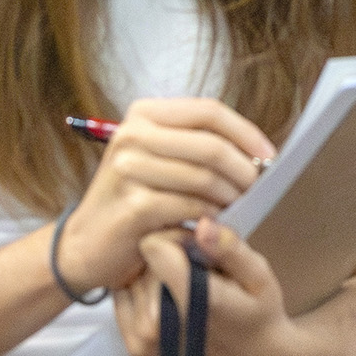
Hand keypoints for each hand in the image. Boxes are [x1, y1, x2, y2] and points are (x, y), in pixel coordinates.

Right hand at [54, 97, 272, 298]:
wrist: (85, 244)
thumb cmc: (133, 200)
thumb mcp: (160, 159)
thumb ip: (198, 146)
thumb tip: (258, 151)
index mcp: (143, 115)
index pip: (209, 111)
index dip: (247, 133)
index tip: (269, 157)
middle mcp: (132, 135)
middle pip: (212, 145)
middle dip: (244, 170)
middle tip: (256, 190)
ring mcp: (129, 169)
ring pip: (205, 177)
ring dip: (230, 197)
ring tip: (235, 209)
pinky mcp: (133, 206)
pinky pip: (192, 207)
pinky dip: (211, 218)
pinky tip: (213, 225)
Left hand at [112, 216, 301, 355]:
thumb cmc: (260, 312)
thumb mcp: (259, 275)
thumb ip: (230, 249)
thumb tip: (202, 224)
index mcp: (194, 302)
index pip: (154, 247)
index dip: (175, 236)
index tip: (196, 244)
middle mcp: (162, 325)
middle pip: (142, 263)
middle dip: (165, 256)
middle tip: (197, 266)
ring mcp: (145, 340)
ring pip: (130, 280)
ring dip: (152, 275)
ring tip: (184, 284)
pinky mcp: (137, 348)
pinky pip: (124, 302)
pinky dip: (141, 293)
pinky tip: (167, 298)